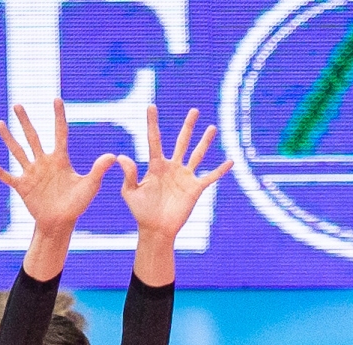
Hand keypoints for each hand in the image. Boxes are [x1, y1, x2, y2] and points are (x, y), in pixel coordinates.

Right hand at [0, 99, 117, 235]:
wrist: (61, 222)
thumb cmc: (77, 204)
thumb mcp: (90, 186)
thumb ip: (98, 170)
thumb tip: (113, 156)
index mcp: (60, 160)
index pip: (60, 134)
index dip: (59, 117)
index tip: (56, 99)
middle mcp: (44, 163)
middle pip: (33, 138)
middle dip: (25, 121)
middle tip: (18, 105)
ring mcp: (32, 174)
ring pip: (18, 152)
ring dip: (9, 139)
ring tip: (0, 123)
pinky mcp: (23, 186)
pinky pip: (8, 177)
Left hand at [118, 106, 230, 239]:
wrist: (156, 230)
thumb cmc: (141, 212)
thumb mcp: (130, 192)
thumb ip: (129, 174)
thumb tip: (122, 156)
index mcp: (155, 165)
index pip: (154, 140)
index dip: (152, 123)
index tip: (151, 106)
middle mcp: (172, 167)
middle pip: (182, 142)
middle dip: (188, 126)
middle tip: (194, 110)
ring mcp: (185, 177)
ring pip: (197, 154)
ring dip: (205, 141)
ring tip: (212, 127)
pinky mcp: (195, 189)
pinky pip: (210, 177)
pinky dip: (220, 170)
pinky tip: (230, 161)